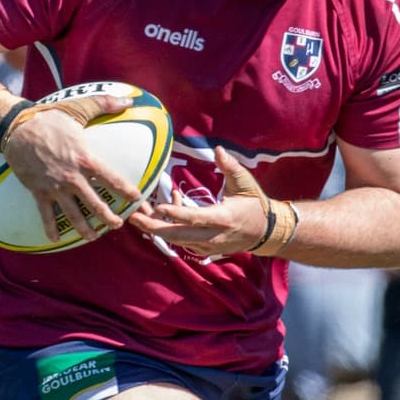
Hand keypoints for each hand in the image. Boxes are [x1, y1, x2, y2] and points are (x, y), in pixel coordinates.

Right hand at [0, 92, 140, 242]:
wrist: (17, 129)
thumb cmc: (50, 119)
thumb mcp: (78, 108)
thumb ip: (105, 104)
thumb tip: (129, 100)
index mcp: (86, 159)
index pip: (113, 179)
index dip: (127, 191)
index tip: (138, 199)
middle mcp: (73, 177)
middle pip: (95, 203)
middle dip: (108, 218)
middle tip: (117, 225)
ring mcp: (55, 187)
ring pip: (73, 215)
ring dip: (84, 229)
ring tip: (93, 237)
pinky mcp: (38, 192)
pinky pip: (46, 215)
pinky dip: (50, 229)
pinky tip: (55, 240)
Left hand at [128, 147, 275, 256]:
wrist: (266, 232)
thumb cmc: (254, 203)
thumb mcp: (244, 183)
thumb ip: (230, 166)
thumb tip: (218, 150)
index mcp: (223, 218)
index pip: (195, 217)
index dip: (176, 213)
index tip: (159, 207)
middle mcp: (213, 236)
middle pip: (179, 235)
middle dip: (154, 228)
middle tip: (133, 218)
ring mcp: (208, 246)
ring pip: (177, 240)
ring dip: (158, 228)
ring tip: (140, 216)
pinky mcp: (204, 249)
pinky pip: (182, 240)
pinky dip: (170, 229)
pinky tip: (162, 213)